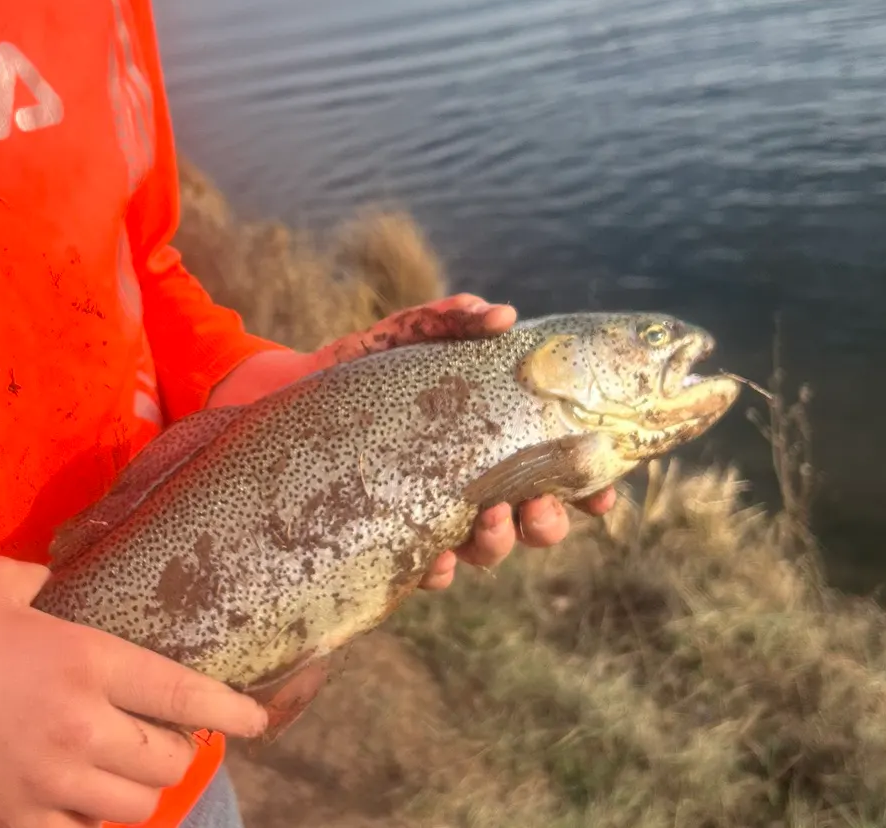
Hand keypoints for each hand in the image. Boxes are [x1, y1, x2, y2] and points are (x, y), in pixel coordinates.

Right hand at [0, 557, 266, 827]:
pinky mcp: (14, 819)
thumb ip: (42, 573)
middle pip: (166, 763)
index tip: (258, 717)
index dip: (230, 709)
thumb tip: (61, 575)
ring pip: (132, 807)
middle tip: (170, 735)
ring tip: (130, 770)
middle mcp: (81, 725)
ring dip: (141, 791)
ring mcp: (49, 780)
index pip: (181, 692)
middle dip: (180, 752)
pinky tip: (80, 799)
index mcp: (86, 659)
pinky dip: (89, 820)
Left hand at [208, 295, 616, 591]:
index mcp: (483, 439)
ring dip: (498, 543)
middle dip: (546, 524)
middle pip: (529, 521)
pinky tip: (438, 558)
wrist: (281, 402)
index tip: (604, 492)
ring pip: (484, 550)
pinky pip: (423, 571)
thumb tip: (500, 313)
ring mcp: (427, 515)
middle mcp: (464, 484)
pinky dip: (439, 569)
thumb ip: (447, 320)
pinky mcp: (384, 538)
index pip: (550, 469)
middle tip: (538, 509)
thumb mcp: (401, 336)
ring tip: (487, 520)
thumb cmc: (355, 369)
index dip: (586, 487)